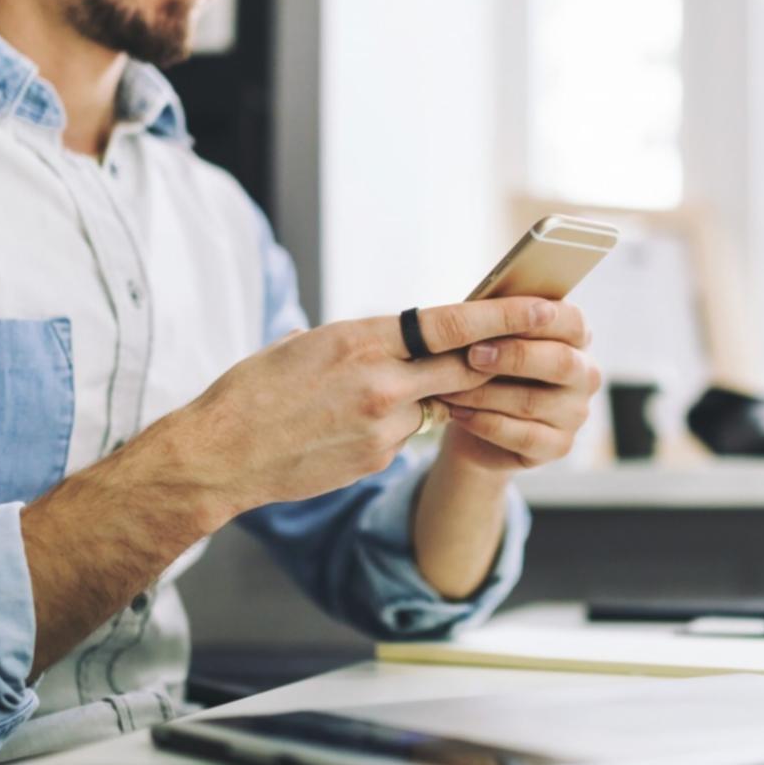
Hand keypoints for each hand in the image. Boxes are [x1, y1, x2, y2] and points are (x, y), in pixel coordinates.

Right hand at [139, 296, 562, 522]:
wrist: (223, 452)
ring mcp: (383, 423)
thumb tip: (382, 337)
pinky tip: (348, 429)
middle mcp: (381, 380)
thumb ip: (353, 340)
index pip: (450, 323)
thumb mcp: (302, 345)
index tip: (541, 307)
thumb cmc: (253, 390)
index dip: (501, 316)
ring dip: (425, 396)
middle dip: (495, 357)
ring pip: (433, 404)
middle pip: (462, 365)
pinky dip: (392, 427)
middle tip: (531, 346)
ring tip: (372, 395)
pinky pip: (404, 436)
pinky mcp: (378, 457)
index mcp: (362, 338)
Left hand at [436, 301, 599, 472]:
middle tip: (472, 355)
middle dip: (513, 357)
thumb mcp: (490, 337)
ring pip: (533, 402)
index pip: (572, 321)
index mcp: (575, 337)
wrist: (477, 421)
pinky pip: (524, 436)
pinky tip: (458, 414)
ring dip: (485, 394)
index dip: (536, 318)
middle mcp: (584, 374)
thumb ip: (496, 319)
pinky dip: (486, 423)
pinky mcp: (560, 445)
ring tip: (449, 387)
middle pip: (561, 362)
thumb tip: (482, 304)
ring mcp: (576, 413)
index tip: (495, 317)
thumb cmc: (486, 366)